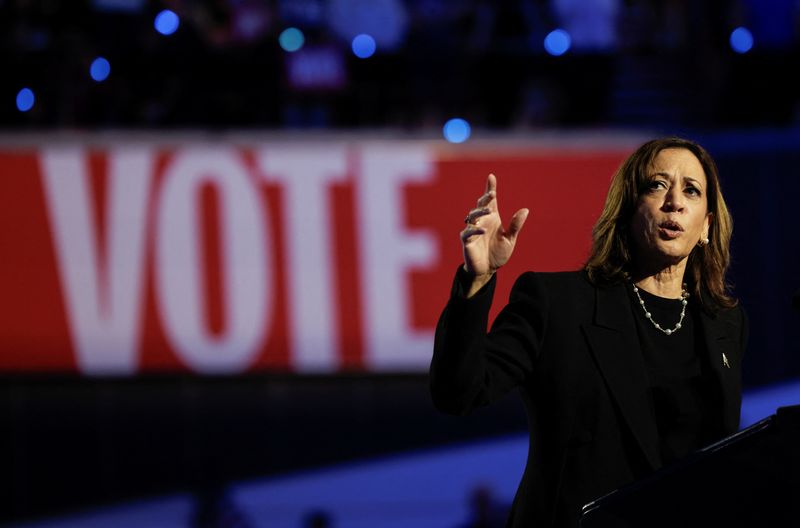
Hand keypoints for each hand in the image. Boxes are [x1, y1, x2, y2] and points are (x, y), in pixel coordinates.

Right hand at [461, 174, 528, 295]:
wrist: (487, 270)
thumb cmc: (498, 253)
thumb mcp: (510, 240)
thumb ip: (515, 225)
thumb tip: (525, 210)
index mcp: (492, 218)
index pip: (490, 201)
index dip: (490, 188)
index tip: (491, 176)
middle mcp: (481, 221)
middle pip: (480, 205)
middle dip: (485, 198)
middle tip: (492, 193)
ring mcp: (473, 230)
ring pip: (472, 216)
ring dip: (480, 211)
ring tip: (489, 210)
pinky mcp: (467, 241)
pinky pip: (467, 232)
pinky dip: (474, 230)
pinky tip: (482, 229)